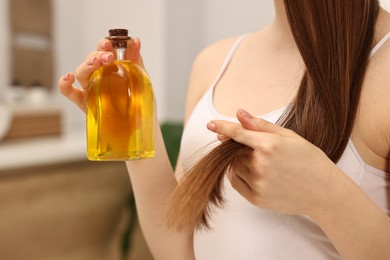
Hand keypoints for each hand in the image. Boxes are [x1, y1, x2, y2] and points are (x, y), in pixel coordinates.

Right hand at [58, 37, 144, 111]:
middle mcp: (97, 76)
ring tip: (95, 63)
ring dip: (87, 65)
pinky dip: (65, 84)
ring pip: (81, 72)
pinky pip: (69, 92)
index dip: (104, 45)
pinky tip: (68, 78)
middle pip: (91, 59)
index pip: (103, 51)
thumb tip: (135, 41)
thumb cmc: (137, 100)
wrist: (138, 123)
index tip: (109, 45)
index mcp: (110, 67)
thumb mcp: (140, 79)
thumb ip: (136, 60)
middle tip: (109, 57)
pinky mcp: (84, 102)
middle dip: (98, 54)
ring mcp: (89, 88)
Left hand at [207, 109, 338, 216]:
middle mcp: (260, 164)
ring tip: (264, 163)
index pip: (238, 133)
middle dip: (239, 147)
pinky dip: (240, 175)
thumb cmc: (309, 160)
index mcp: (269, 145)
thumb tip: (239, 113)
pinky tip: (258, 173)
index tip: (210, 124)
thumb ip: (260, 125)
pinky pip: (236, 182)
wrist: (324, 192)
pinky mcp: (255, 198)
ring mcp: (257, 183)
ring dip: (240, 161)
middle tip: (258, 149)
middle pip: (234, 151)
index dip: (223, 127)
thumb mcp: (289, 136)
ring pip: (234, 166)